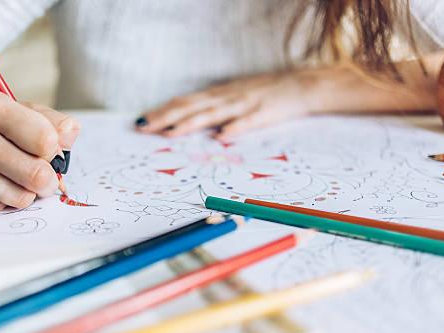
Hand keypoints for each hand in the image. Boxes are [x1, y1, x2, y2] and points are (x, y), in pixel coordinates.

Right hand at [0, 90, 79, 210]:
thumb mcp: (19, 111)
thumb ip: (52, 123)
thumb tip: (72, 135)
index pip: (45, 140)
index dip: (55, 152)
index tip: (48, 151)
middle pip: (36, 174)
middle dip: (48, 180)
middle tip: (44, 177)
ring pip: (19, 197)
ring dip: (27, 192)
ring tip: (16, 177)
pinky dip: (3, 199)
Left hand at [135, 71, 319, 138]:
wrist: (302, 84)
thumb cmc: (266, 92)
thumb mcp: (236, 95)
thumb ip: (215, 108)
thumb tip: (192, 121)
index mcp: (219, 95)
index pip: (185, 103)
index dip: (162, 112)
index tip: (141, 121)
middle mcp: (226, 97)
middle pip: (191, 107)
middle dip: (165, 118)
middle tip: (143, 128)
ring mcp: (244, 104)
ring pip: (213, 115)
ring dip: (190, 124)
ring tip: (170, 133)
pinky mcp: (264, 114)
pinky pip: (248, 123)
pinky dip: (234, 129)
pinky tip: (221, 137)